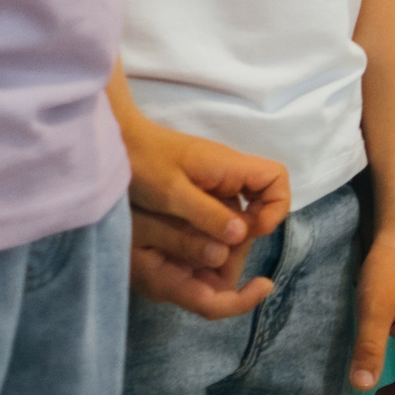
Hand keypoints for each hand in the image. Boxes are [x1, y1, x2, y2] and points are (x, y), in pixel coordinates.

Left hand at [121, 120, 290, 319]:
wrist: (116, 142)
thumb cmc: (143, 163)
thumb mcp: (172, 194)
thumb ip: (207, 214)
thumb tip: (243, 235)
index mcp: (230, 167)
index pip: (277, 179)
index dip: (275, 206)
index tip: (250, 230)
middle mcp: (229, 172)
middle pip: (262, 199)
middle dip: (249, 229)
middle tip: (222, 251)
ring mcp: (214, 181)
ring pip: (239, 209)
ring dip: (230, 232)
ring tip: (205, 252)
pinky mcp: (198, 189)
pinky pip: (219, 210)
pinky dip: (213, 229)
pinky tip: (193, 242)